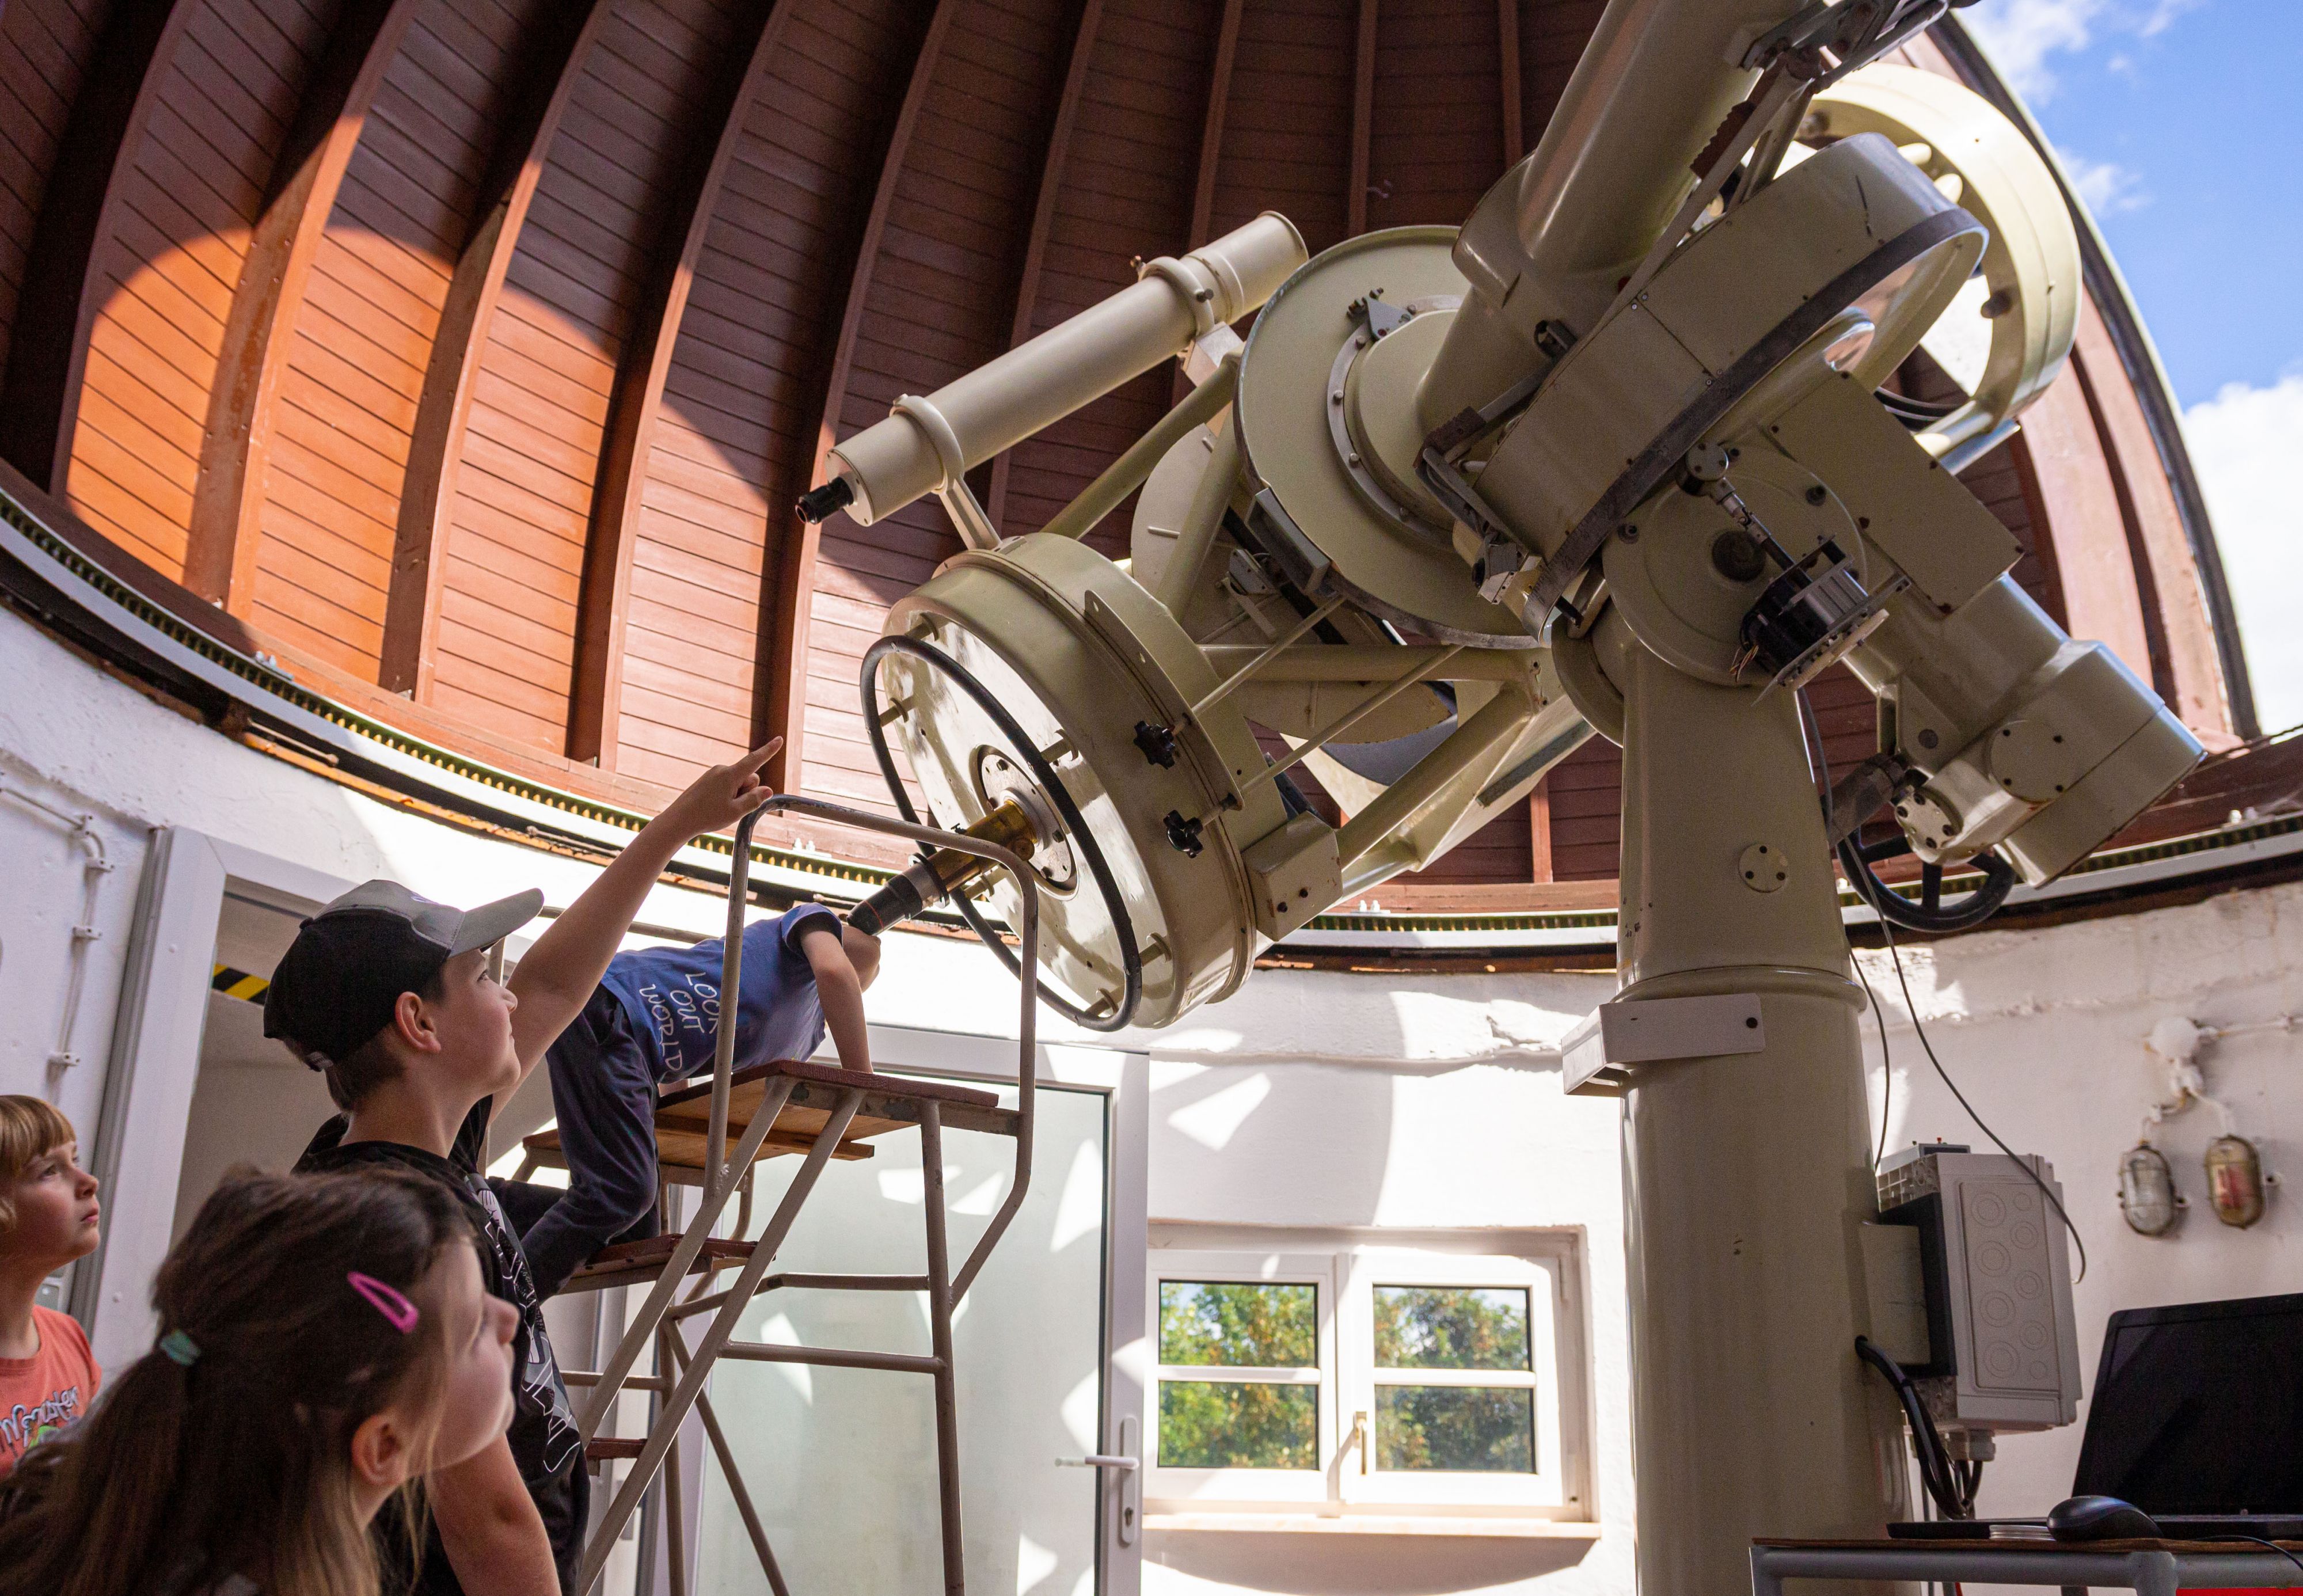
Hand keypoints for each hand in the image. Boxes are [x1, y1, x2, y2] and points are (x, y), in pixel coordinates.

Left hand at [663, 738, 781, 837]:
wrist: (678, 820)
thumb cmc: (707, 817)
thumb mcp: (736, 812)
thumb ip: (754, 800)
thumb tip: (768, 789)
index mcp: (730, 775)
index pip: (755, 760)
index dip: (769, 750)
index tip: (779, 739)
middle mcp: (722, 770)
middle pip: (749, 777)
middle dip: (748, 791)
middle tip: (731, 807)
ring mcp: (714, 774)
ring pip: (738, 783)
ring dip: (737, 795)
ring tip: (720, 808)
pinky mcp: (708, 780)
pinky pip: (727, 785)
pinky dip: (727, 795)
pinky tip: (714, 807)